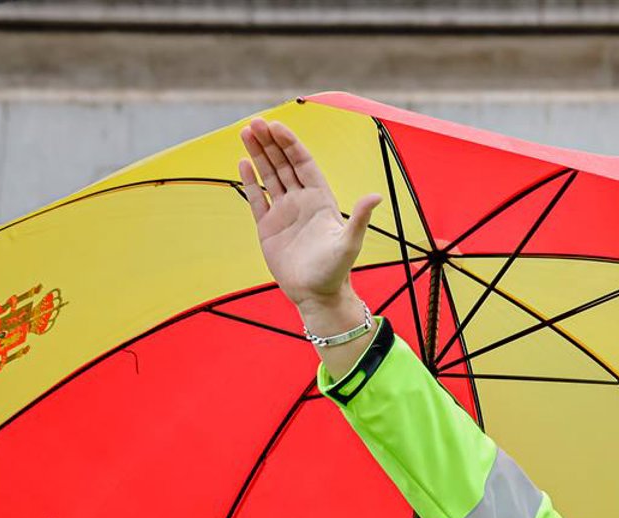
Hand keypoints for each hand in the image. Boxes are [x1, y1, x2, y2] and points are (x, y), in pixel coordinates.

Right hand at [238, 117, 381, 332]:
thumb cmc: (336, 271)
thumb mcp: (350, 243)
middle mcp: (302, 201)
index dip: (290, 144)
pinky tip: (242, 162)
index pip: (303, 163)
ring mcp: (284, 212)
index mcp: (320, 199)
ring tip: (245, 131)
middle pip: (284, 164)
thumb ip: (360, 218)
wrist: (317, 296)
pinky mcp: (268, 226)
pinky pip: (257, 198)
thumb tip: (376, 196)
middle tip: (256, 122)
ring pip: (269, 176)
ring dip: (258, 154)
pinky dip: (250, 181)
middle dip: (271, 143)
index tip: (276, 126)